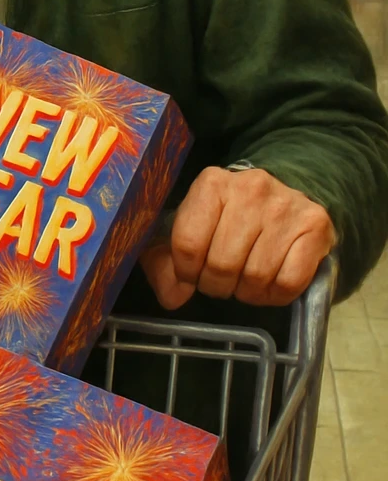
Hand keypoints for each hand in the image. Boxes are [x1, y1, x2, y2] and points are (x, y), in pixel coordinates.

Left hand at [140, 166, 334, 309]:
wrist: (283, 199)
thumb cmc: (227, 218)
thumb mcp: (188, 229)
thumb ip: (164, 261)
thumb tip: (173, 297)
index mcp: (212, 183)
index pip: (188, 243)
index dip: (186, 271)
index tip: (192, 273)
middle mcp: (251, 189)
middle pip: (222, 264)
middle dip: (216, 285)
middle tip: (221, 280)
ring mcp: (287, 206)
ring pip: (256, 277)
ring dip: (246, 292)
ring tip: (245, 280)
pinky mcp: (316, 226)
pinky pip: (289, 283)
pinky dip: (275, 295)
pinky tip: (270, 283)